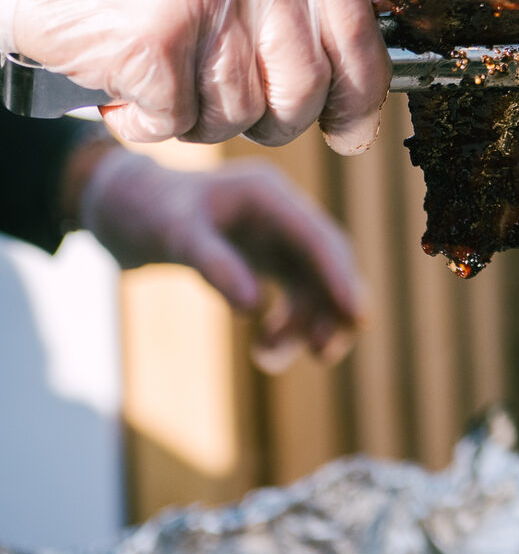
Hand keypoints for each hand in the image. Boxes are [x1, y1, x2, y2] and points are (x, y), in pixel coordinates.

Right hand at [0, 0, 388, 152]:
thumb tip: (377, 44)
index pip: (357, 25)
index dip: (360, 94)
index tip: (350, 131)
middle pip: (305, 84)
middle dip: (274, 119)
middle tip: (229, 108)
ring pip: (241, 110)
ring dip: (201, 118)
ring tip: (165, 79)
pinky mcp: (152, 34)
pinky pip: (178, 120)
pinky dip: (149, 123)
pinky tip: (126, 88)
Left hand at [77, 145, 365, 371]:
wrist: (126, 206)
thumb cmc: (146, 212)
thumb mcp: (173, 236)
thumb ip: (214, 266)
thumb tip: (254, 310)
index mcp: (268, 195)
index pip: (317, 239)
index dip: (340, 278)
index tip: (357, 318)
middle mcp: (283, 214)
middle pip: (328, 262)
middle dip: (331, 308)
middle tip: (323, 353)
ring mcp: (278, 236)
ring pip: (314, 285)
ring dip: (305, 324)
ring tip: (268, 358)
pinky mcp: (268, 258)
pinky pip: (295, 294)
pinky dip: (288, 324)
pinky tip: (265, 347)